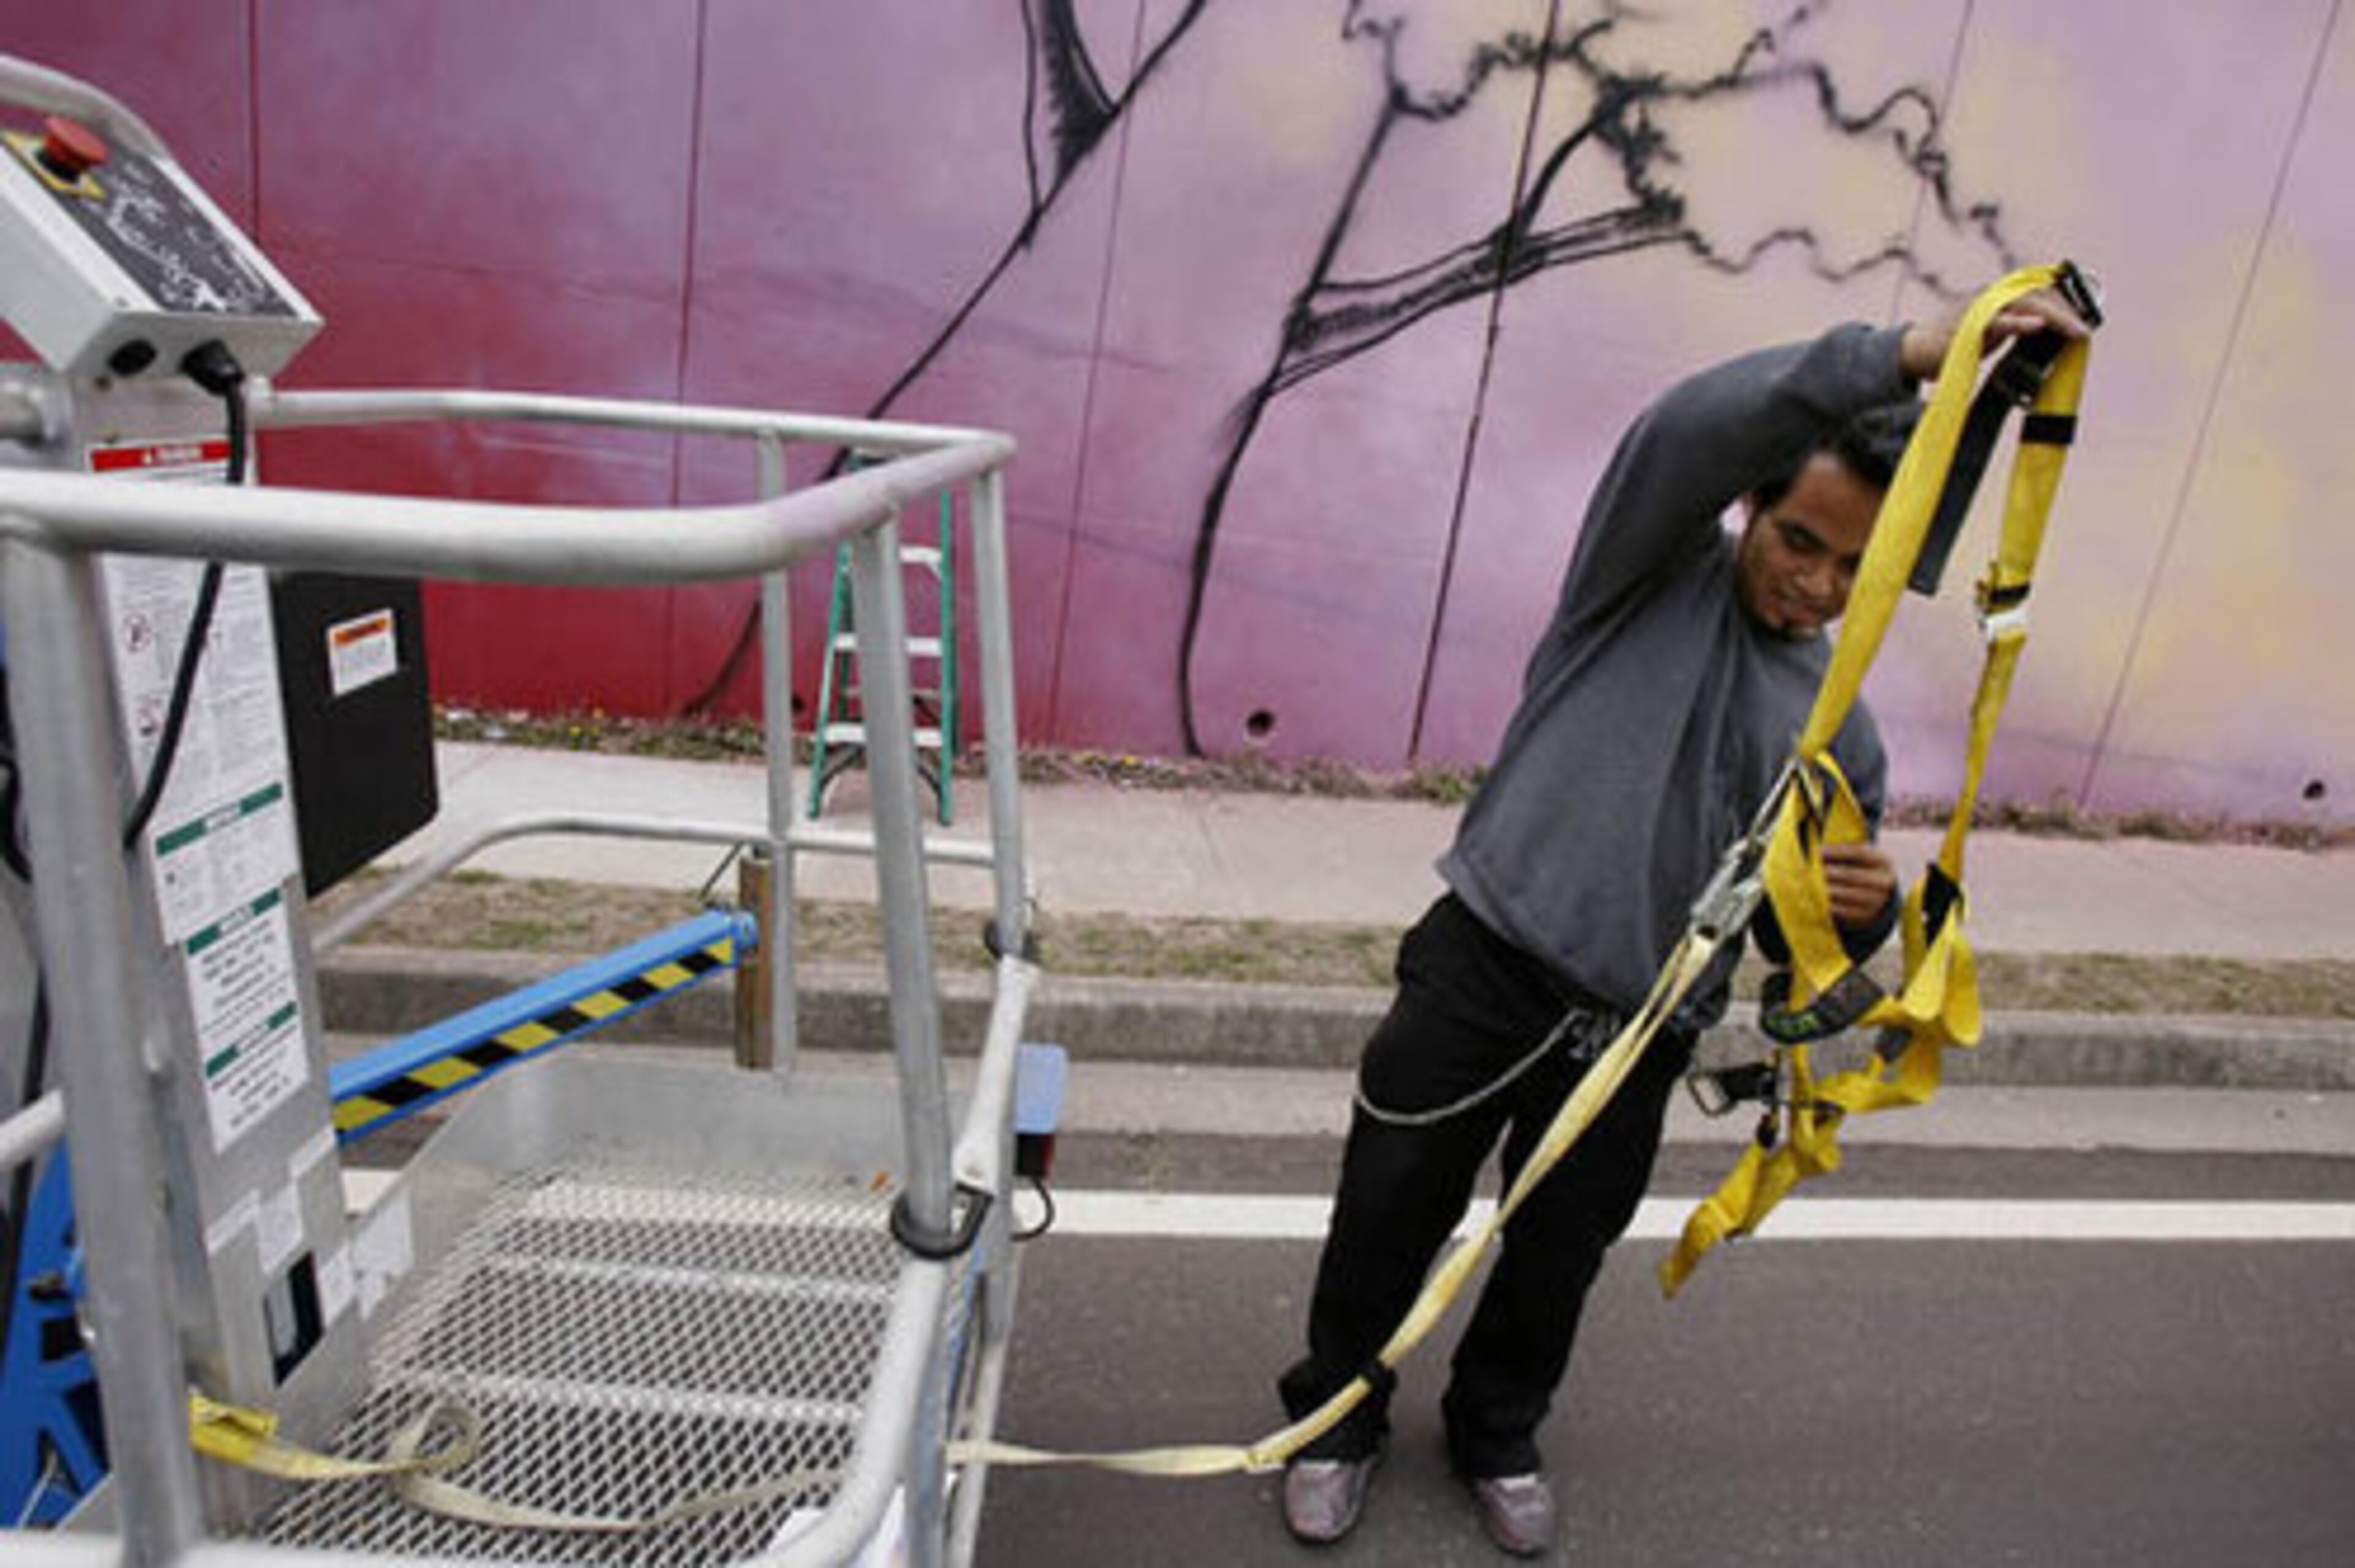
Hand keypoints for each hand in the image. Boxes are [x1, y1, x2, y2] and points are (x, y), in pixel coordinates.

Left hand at [1821, 840, 1897, 927]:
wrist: (1876, 892)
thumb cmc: (1861, 867)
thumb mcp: (1858, 856)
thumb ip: (1844, 851)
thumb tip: (1820, 852)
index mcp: (1884, 861)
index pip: (1859, 854)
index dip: (1838, 852)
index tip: (1820, 851)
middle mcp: (1885, 881)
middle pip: (1852, 875)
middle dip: (1831, 872)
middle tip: (1815, 870)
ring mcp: (1878, 900)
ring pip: (1848, 894)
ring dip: (1828, 888)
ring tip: (1814, 884)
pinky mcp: (1868, 915)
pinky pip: (1846, 910)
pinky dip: (1831, 904)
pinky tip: (1819, 898)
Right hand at [1899, 285, 2092, 380]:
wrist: (1916, 351)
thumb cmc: (1953, 343)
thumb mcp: (1992, 331)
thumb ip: (2016, 326)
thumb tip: (2047, 330)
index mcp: (2001, 295)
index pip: (2040, 292)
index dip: (2065, 303)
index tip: (2086, 319)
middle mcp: (1994, 294)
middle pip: (2038, 295)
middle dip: (2066, 312)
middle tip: (2085, 330)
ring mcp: (1982, 307)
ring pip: (2025, 304)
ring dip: (2054, 317)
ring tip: (2075, 330)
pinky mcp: (1969, 325)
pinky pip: (1999, 321)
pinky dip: (2019, 323)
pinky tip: (2038, 325)